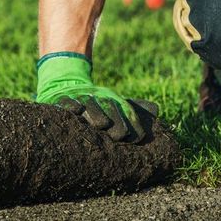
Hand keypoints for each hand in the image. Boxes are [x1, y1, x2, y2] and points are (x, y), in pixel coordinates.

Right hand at [36, 53, 157, 142]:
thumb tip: (157, 110)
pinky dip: (71, 105)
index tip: (137, 138)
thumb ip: (134, 108)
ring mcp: (80, 97)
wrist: (67, 82)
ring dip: (96, 113)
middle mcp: (99, 97)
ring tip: (101, 124)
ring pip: (90, 104)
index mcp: (113, 99)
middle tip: (119, 135)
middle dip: (116, 121)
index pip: (126, 112)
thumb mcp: (114, 101)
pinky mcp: (62, 98)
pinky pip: (66, 101)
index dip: (132, 124)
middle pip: (109, 108)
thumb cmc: (96, 100)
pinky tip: (76, 111)